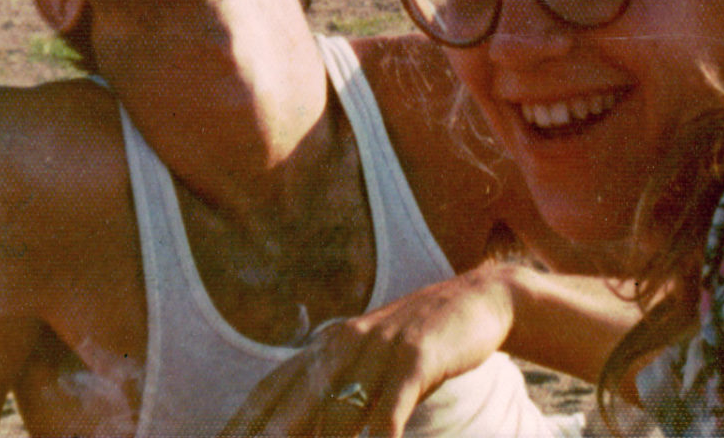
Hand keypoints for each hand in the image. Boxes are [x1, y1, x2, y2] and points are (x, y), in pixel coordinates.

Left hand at [220, 264, 518, 437]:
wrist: (482, 298)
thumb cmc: (423, 340)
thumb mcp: (374, 356)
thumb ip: (340, 386)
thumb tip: (303, 422)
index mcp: (329, 345)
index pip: (271, 390)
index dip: (242, 423)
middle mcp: (345, 344)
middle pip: (290, 403)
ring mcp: (379, 350)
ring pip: (335, 413)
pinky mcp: (415, 359)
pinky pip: (387, 411)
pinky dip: (377, 436)